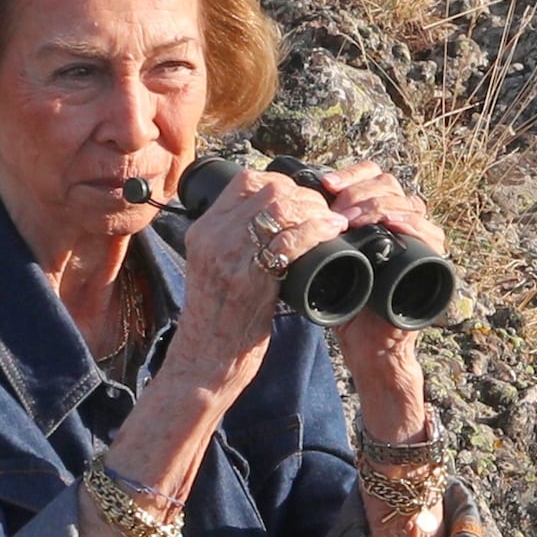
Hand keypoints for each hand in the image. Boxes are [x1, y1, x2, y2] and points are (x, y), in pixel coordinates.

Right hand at [168, 162, 351, 390]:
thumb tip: (278, 219)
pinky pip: (288, 242)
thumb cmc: (221, 314)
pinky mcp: (248, 280)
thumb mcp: (219, 265)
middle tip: (325, 213)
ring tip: (332, 223)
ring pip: (280, 210)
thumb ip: (237, 240)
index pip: (246, 181)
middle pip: (268, 190)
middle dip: (306, 196)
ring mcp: (228, 257)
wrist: (206, 355)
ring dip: (315, 212)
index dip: (283, 183)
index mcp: (204, 229)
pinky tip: (330, 233)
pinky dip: (316, 232)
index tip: (303, 198)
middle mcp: (212, 237)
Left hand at [302, 159, 447, 428]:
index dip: (351, 174)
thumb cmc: (343, 302)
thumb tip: (284, 200)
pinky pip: (431, 232)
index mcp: (375, 215)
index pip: (371, 176)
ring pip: (409, 202)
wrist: (366, 343)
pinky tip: (391, 224)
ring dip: (378, 205)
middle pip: (389, 184)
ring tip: (352, 218)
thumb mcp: (324, 259)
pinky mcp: (432, 260)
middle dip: (360, 190)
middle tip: (335, 206)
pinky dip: (412, 224)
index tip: (325, 185)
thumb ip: (314, 232)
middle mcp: (400, 221)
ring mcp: (418, 239)